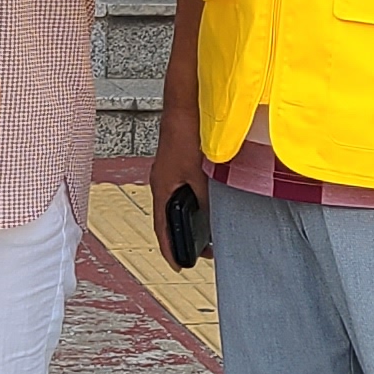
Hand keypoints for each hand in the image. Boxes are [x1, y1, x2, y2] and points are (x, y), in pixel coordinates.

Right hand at [148, 113, 204, 269]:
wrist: (183, 109)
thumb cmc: (185, 136)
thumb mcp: (199, 173)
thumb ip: (205, 197)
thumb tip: (212, 217)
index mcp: (162, 189)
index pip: (162, 228)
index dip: (170, 249)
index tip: (179, 264)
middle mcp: (161, 184)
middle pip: (168, 219)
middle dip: (182, 238)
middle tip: (201, 252)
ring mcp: (167, 174)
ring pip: (175, 206)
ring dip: (187, 221)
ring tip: (206, 232)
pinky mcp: (175, 166)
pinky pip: (180, 193)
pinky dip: (189, 205)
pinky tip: (205, 206)